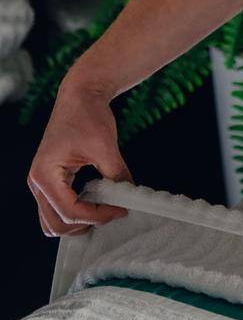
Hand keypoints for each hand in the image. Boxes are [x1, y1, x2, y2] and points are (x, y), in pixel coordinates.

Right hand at [27, 79, 133, 237]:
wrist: (80, 95)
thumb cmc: (88, 115)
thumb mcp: (105, 146)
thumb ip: (116, 175)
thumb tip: (129, 197)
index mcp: (45, 174)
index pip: (69, 211)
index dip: (97, 215)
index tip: (121, 209)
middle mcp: (37, 182)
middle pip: (55, 225)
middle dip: (85, 224)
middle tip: (112, 212)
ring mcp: (40, 183)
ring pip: (52, 222)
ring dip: (77, 223)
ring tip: (103, 210)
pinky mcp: (49, 181)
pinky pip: (56, 209)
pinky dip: (74, 213)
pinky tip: (97, 201)